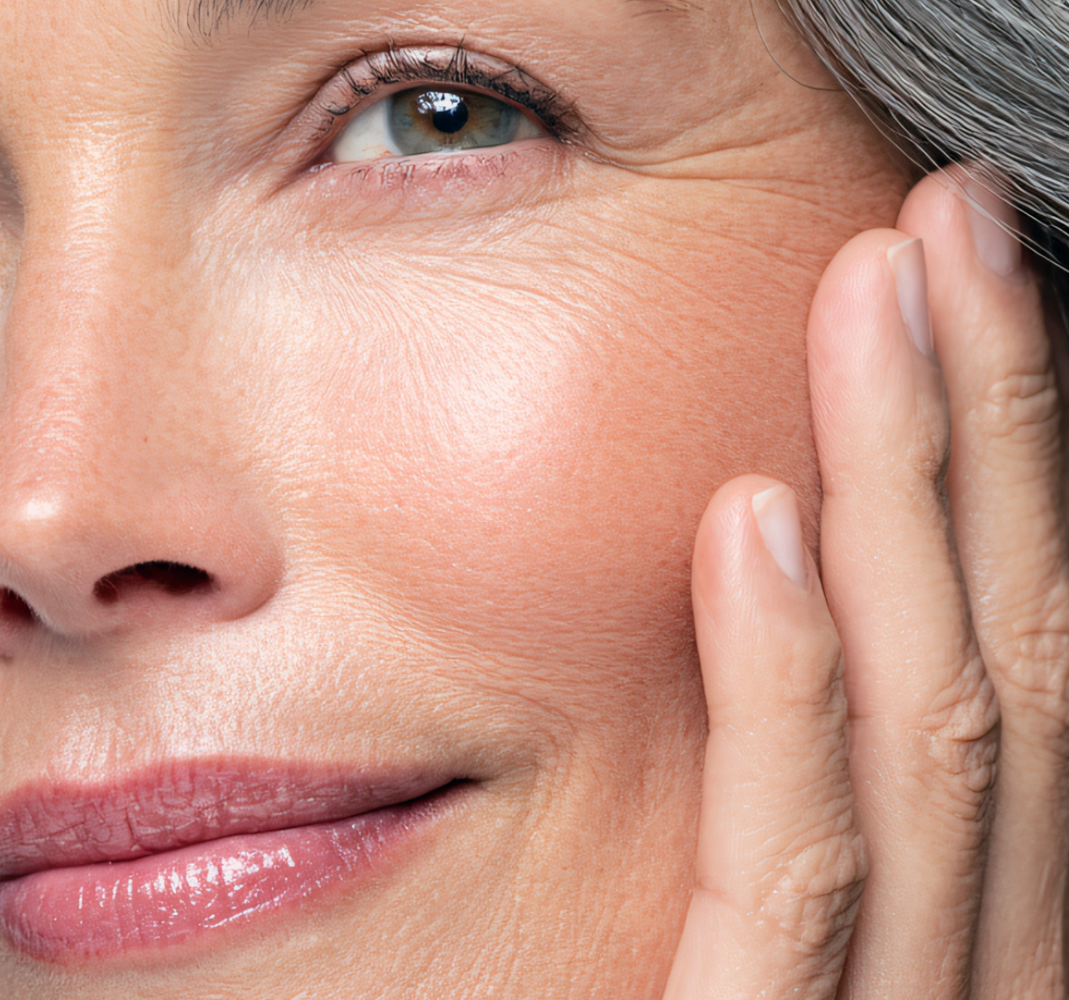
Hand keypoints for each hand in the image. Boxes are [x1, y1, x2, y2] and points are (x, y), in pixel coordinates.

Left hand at [665, 167, 1068, 999]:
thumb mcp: (804, 927)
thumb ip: (823, 793)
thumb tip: (794, 564)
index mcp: (996, 913)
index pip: (1015, 651)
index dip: (1005, 461)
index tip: (955, 288)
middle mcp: (990, 956)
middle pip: (1000, 653)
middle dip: (982, 432)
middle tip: (940, 231)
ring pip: (926, 725)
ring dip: (905, 499)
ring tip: (868, 304)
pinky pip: (794, 862)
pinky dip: (784, 685)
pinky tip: (756, 525)